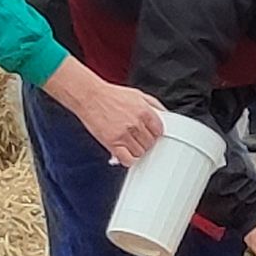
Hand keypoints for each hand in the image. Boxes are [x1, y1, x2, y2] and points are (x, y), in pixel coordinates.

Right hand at [45, 63, 167, 165]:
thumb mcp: (138, 95)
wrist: (89, 96)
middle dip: (145, 142)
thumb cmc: (111, 95)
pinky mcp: (112, 143)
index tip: (150, 133)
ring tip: (130, 143)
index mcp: (144, 111)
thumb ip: (154, 105)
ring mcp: (124, 134)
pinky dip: (128, 159)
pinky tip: (125, 153)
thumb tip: (166, 115)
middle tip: (138, 138)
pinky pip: (127, 159)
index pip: (159, 131)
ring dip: (136, 150)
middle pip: (150, 143)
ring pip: (140, 152)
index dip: (155, 133)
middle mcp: (135, 123)